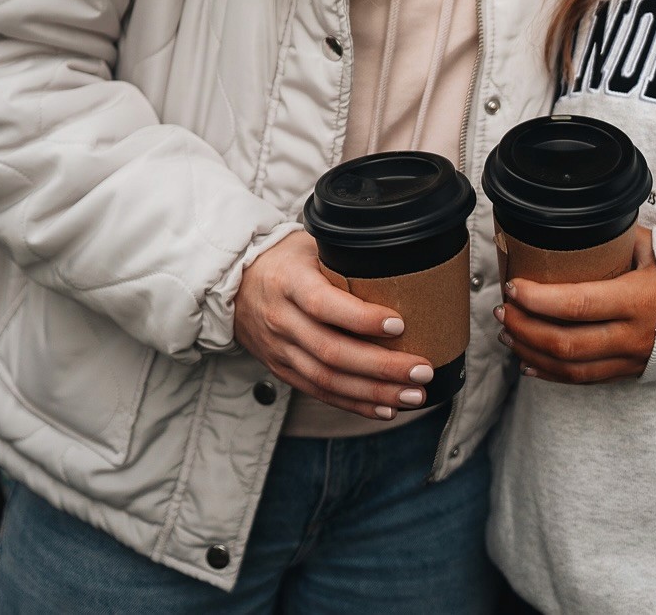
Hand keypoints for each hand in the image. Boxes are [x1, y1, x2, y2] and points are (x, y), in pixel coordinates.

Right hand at [233, 231, 435, 419]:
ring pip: (328, 379)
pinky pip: (320, 392)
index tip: (400, 323)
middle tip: (421, 369)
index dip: (361, 318)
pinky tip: (385, 409)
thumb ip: (345, 257)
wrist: (234, 284)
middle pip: (332, 351)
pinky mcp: (283, 371)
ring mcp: (281, 350)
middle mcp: (282, 320)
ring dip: (374, 392)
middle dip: (381, 366)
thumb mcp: (310, 246)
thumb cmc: (284, 259)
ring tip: (413, 395)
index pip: (324, 304)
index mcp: (289, 282)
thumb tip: (400, 264)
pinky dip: (354, 404)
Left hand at [495, 226, 655, 383]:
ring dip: (532, 352)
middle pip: (566, 342)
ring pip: (570, 367)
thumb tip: (577, 223)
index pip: (578, 304)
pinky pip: (583, 380)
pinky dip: (551, 374)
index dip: (540, 299)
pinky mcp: (628, 372)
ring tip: (508, 334)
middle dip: (526, 328)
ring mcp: (629, 358)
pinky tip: (528, 363)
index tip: (515, 287)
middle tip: (503, 310)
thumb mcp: (653, 247)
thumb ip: (616, 238)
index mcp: (637, 299)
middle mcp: (631, 335)